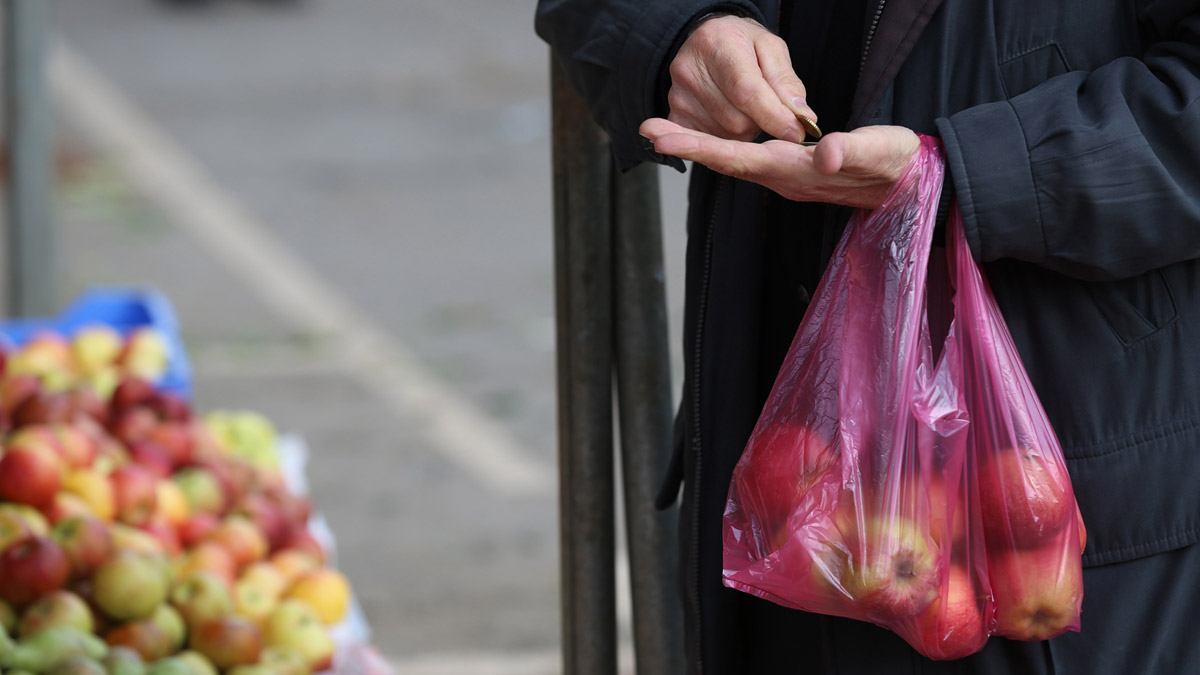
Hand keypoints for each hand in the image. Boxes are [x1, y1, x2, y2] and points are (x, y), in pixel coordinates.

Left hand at [639, 119, 921, 208]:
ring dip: (698, 147)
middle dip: (687, 146)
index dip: (701, 148)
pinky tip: (703, 139)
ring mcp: (786, 177)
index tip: (664, 138)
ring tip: (663, 132)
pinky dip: (719, 148)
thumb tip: (824, 154)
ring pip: (734, 162)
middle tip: (647, 129)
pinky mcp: (792, 171)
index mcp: (797, 172)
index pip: (740, 159)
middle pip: (727, 162)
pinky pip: (746, 160)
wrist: (912, 188)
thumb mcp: (883, 152)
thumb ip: (854, 151)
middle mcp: (783, 179)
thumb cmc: (899, 165)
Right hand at [667, 15, 814, 142]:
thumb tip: (802, 117)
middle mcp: (690, 71)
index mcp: (718, 46)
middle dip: (759, 122)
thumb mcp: (771, 49)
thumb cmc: (741, 44)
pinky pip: (710, 142)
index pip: (746, 91)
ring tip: (741, 106)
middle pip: (737, 121)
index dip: (773, 117)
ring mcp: (678, 97)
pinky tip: (727, 115)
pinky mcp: (675, 116)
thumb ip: (787, 83)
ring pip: (725, 136)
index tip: (795, 133)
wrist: (707, 41)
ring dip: (743, 130)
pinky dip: (726, 137)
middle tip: (762, 105)